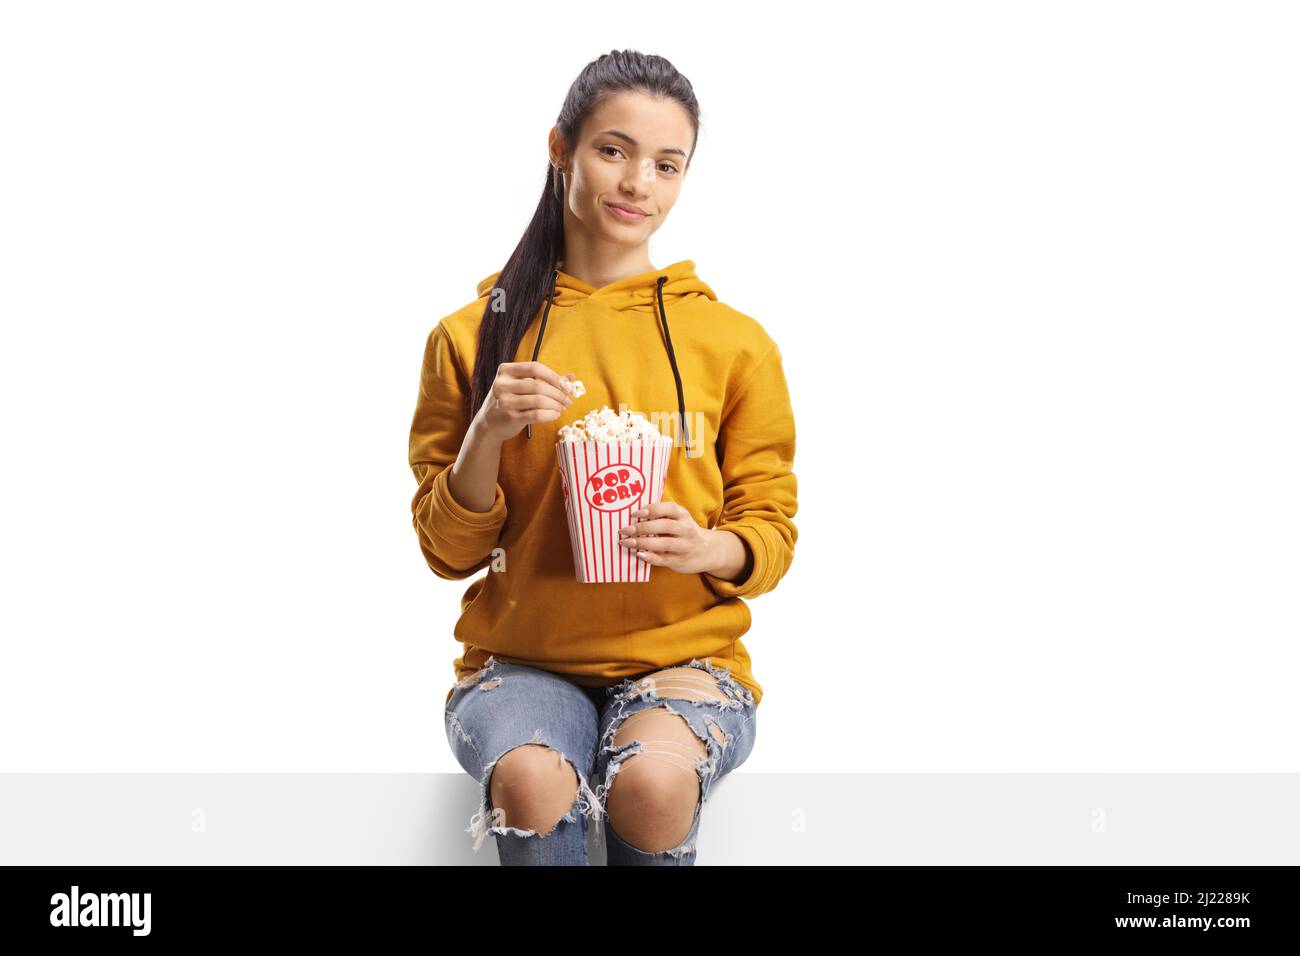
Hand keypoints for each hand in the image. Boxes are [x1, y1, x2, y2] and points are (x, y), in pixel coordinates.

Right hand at [472, 361, 575, 442]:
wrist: (489, 424)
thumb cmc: (510, 401)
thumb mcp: (521, 386)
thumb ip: (544, 380)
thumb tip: (571, 377)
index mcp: (505, 370)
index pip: (535, 367)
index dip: (553, 376)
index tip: (565, 385)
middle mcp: (502, 384)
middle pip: (538, 385)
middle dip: (558, 393)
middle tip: (568, 400)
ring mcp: (504, 401)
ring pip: (539, 400)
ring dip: (555, 405)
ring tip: (562, 408)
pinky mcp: (509, 417)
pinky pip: (536, 414)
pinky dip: (549, 414)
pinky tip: (555, 415)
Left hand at [618, 501, 735, 575]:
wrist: (707, 551)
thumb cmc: (684, 532)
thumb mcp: (678, 519)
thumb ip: (660, 516)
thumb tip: (632, 517)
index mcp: (683, 515)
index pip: (668, 509)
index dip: (651, 510)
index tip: (635, 514)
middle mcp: (686, 529)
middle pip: (665, 526)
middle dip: (643, 527)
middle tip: (625, 530)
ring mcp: (684, 546)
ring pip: (664, 543)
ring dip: (643, 542)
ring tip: (627, 542)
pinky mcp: (680, 560)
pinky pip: (664, 559)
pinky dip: (651, 557)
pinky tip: (639, 554)